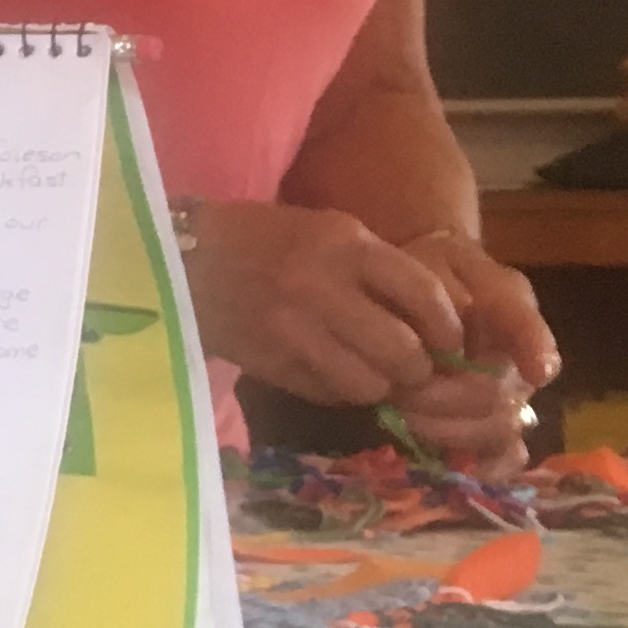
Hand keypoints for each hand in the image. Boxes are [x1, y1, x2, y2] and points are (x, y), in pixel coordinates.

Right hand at [185, 199, 529, 465]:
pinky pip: (329, 393)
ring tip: (368, 371)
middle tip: (409, 366)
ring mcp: (292, 330)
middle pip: (402, 352)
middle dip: (415, 368)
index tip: (448, 340)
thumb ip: (381, 272)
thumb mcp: (329, 234)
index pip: (424, 295)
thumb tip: (437, 324)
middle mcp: (321, 287)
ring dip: (377, 384)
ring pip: (369, 383)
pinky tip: (328, 371)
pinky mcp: (269, 363)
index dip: (447, 328)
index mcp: (344, 246)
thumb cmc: (264, 240)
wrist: (179, 258)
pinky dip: (339, 391)